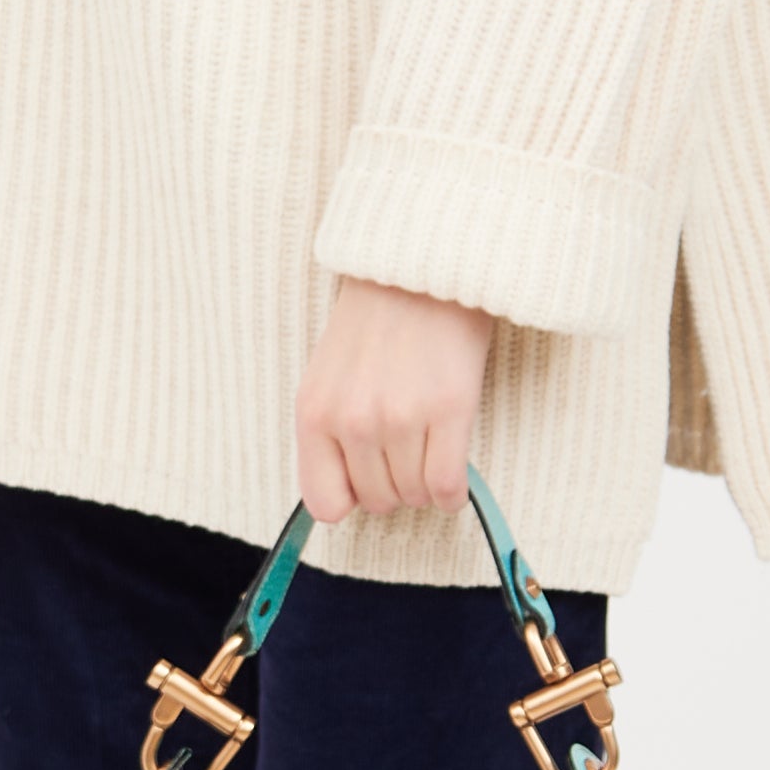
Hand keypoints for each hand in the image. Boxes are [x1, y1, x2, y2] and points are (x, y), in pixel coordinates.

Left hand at [297, 277, 492, 522]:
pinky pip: (447, 485)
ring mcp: (400, 417)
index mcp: (315, 413)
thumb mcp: (329, 376)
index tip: (367, 481)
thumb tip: (347, 495)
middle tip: (407, 456)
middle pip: (377, 501)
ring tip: (430, 452)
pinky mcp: (448, 409)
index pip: (324, 502)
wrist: (420, 267)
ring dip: (426, 485)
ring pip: (415, 495)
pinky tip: (454, 479)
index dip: (351, 498)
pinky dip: (452, 493)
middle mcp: (353, 421)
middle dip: (394, 487)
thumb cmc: (376, 319)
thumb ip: (331, 433)